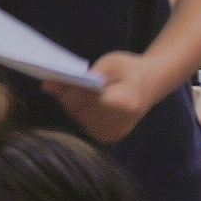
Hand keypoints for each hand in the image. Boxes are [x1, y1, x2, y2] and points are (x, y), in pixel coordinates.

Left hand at [44, 51, 162, 145]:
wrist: (152, 84)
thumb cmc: (130, 69)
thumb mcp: (110, 63)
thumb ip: (83, 75)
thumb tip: (48, 86)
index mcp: (126, 103)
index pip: (89, 101)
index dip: (70, 92)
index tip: (53, 81)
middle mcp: (121, 123)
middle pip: (81, 113)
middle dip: (67, 97)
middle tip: (56, 83)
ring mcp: (117, 133)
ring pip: (79, 120)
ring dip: (71, 105)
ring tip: (71, 90)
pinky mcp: (111, 137)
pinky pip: (85, 125)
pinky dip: (79, 112)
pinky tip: (81, 101)